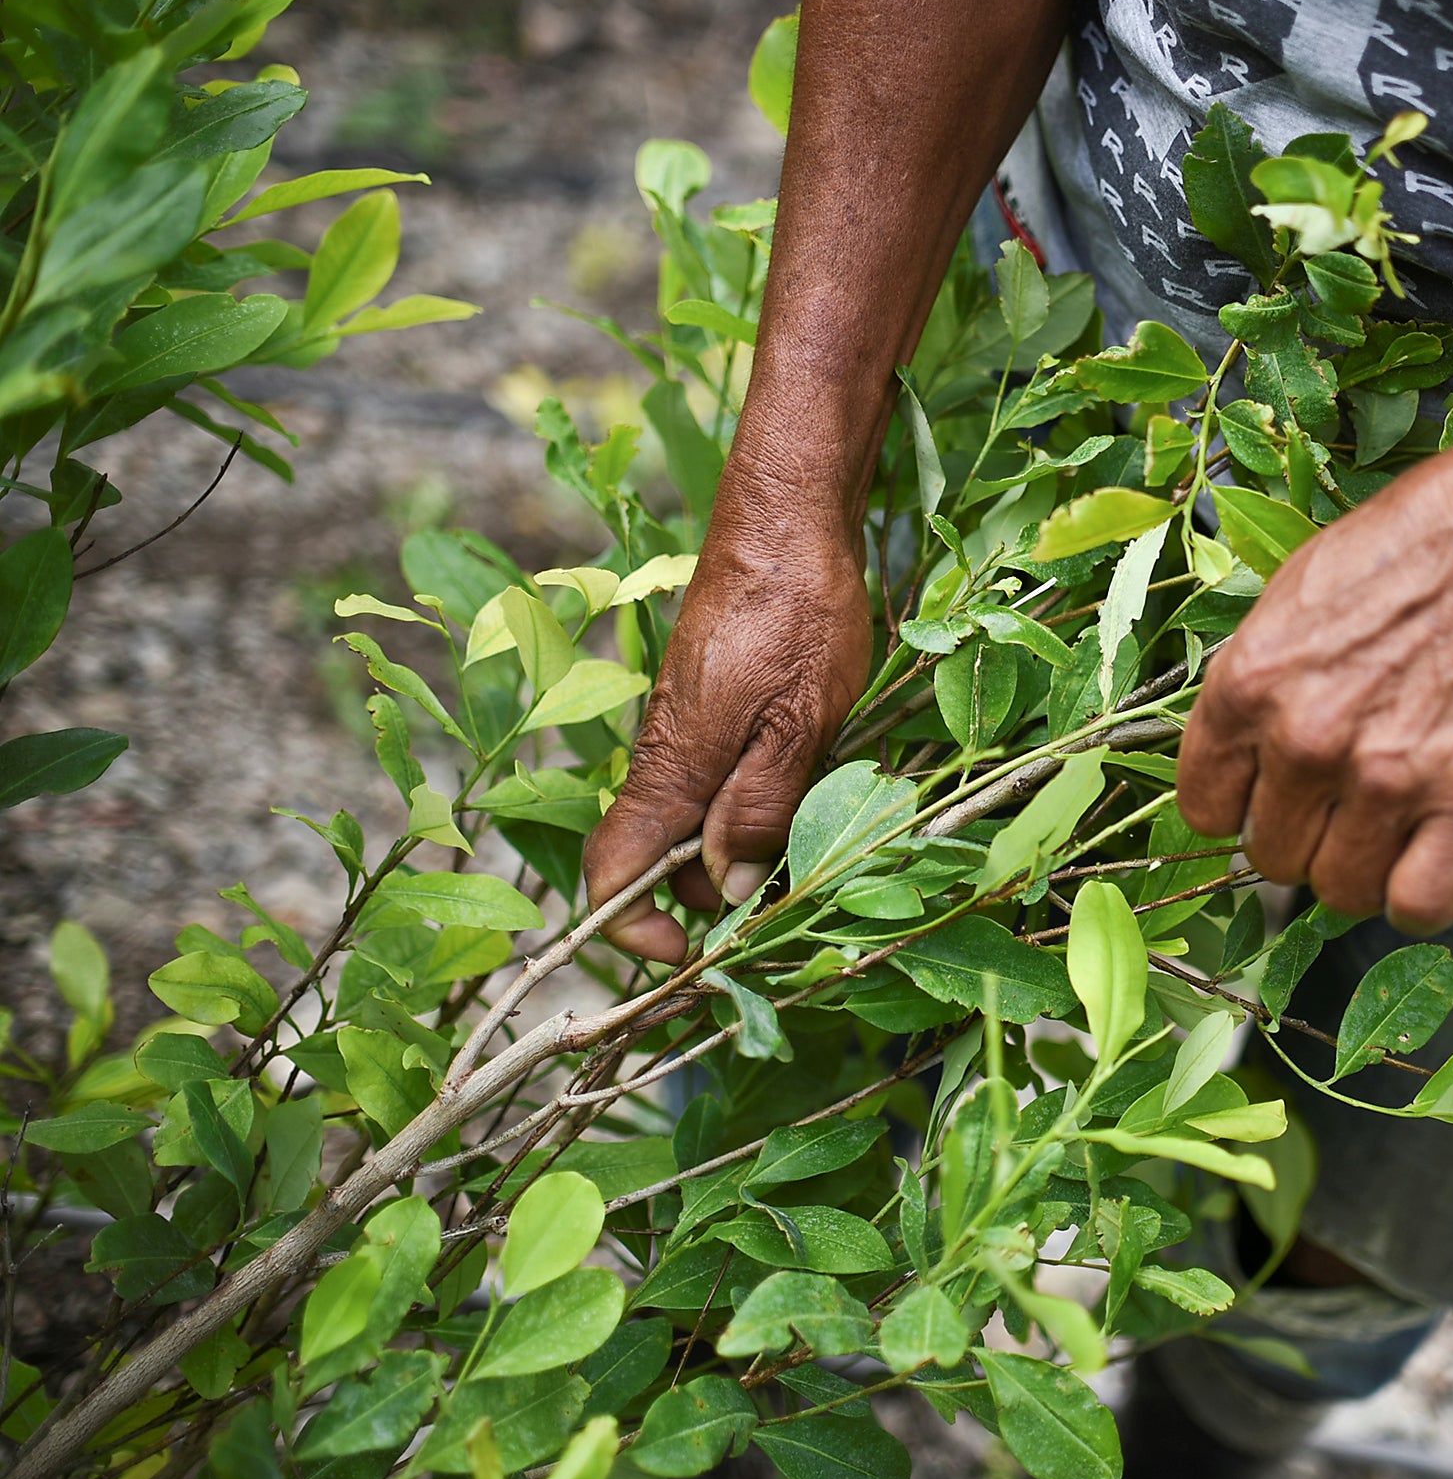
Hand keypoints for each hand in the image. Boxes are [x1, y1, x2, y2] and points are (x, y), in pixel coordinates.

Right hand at [584, 476, 871, 962]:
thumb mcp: (801, 726)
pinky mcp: (711, 712)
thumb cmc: (799, 615)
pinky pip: (717, 782)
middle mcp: (663, 757)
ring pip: (696, 823)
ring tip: (815, 835)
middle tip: (792, 895)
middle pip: (662, 862)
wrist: (788, 522)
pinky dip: (753, 805)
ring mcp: (685, 733)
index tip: (693, 955)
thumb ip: (761, 811)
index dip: (636, 930)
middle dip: (712, 897)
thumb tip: (726, 892)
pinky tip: (808, 787)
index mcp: (671, 768)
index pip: (612, 874)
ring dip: (743, 849)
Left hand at [1178, 419, 1452, 932]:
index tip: (1272, 798)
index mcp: (1246, 686)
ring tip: (1395, 828)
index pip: (1204, 807)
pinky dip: (1423, 898)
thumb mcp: (1296, 594)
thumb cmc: (1415, 544)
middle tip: (1349, 803)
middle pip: (1271, 857)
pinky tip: (1435, 861)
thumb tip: (1245, 753)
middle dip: (1306, 838)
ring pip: (1339, 891)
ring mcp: (1385, 780)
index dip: (1240, 809)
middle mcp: (1303, 742)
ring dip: (1363, 870)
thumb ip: (1259, 683)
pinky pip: (1418, 905)